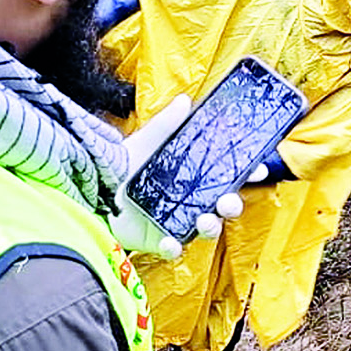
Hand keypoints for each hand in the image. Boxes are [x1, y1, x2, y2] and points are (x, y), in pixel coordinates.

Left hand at [110, 96, 246, 257]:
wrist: (91, 187)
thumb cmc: (121, 164)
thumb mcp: (146, 140)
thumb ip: (166, 124)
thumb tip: (185, 100)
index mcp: (193, 176)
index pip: (227, 176)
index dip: (246, 174)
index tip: (258, 169)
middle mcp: (190, 200)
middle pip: (222, 206)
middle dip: (233, 204)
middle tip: (230, 201)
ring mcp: (176, 221)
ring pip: (206, 229)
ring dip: (211, 226)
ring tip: (205, 219)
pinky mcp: (158, 240)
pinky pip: (173, 249)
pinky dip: (174, 247)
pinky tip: (170, 240)